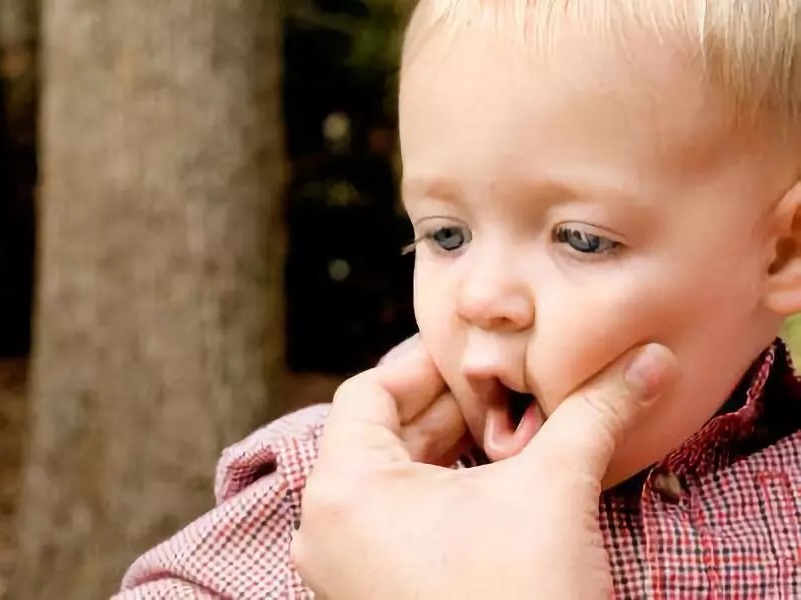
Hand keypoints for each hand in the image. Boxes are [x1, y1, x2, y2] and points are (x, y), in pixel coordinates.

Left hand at [291, 336, 677, 598]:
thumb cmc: (519, 599)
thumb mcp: (554, 490)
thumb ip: (595, 412)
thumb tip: (648, 361)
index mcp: (343, 489)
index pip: (369, 392)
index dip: (428, 365)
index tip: (478, 354)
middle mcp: (328, 529)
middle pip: (382, 435)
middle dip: (449, 410)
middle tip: (505, 389)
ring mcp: (346, 571)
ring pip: (393, 481)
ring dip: (448, 451)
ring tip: (506, 433)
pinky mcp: (373, 597)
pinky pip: (397, 524)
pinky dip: (440, 495)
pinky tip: (491, 486)